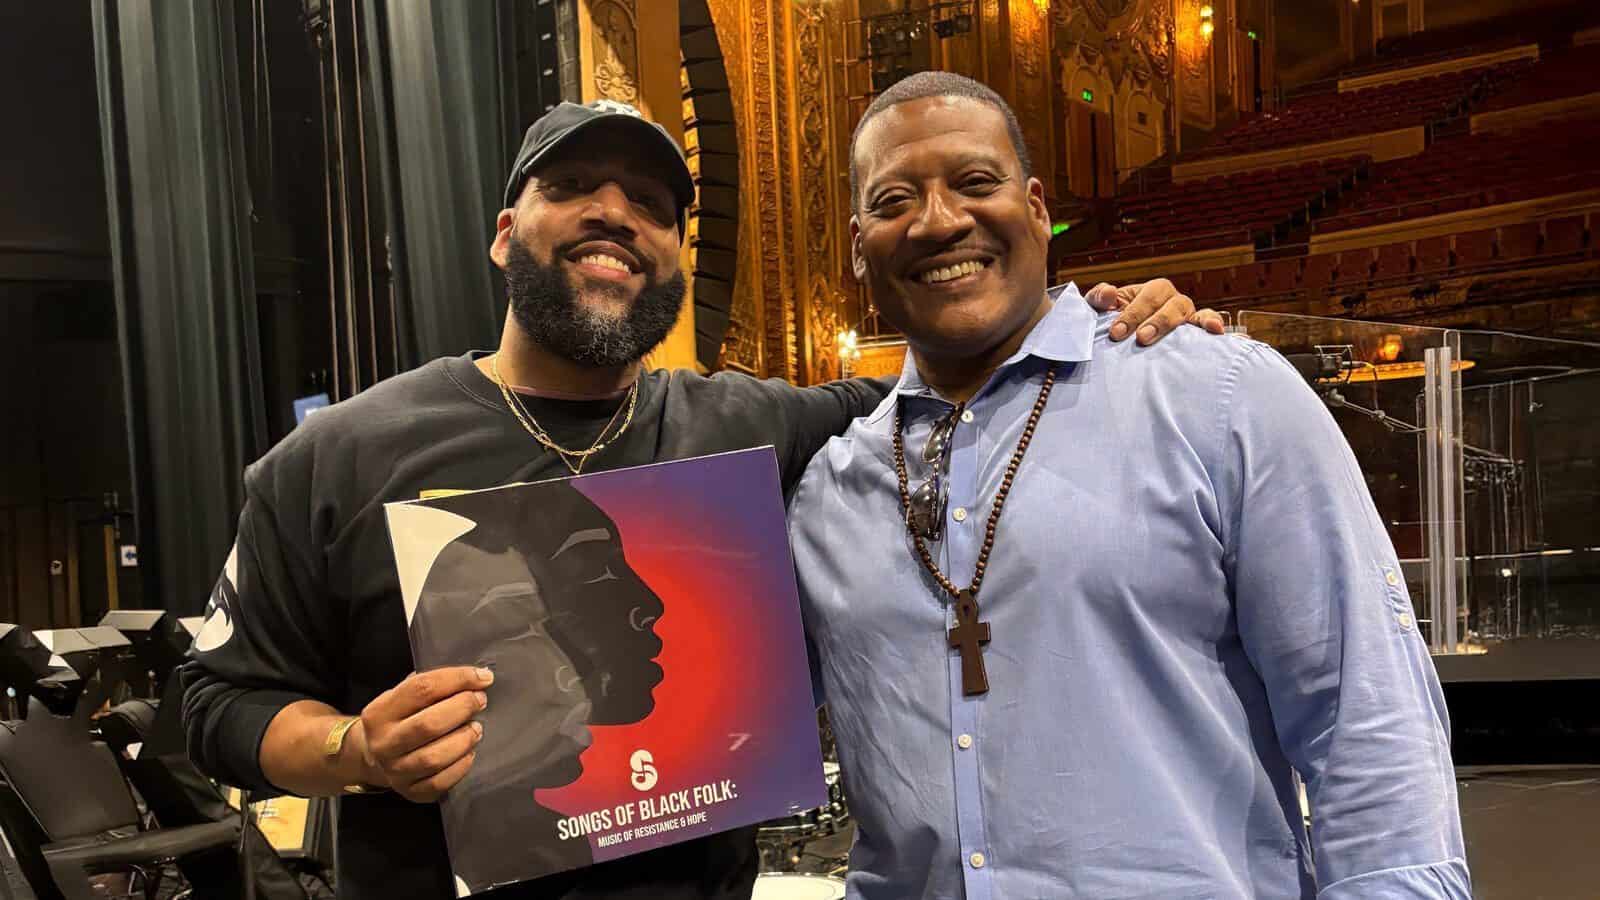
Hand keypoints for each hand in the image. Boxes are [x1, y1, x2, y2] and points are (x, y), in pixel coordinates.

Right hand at [358, 666, 491, 801]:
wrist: (376, 756)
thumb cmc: (401, 720)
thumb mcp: (402, 697)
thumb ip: (431, 686)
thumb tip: (475, 677)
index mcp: (379, 713)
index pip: (421, 689)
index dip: (457, 679)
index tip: (483, 677)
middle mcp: (383, 743)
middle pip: (428, 725)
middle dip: (462, 709)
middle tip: (480, 701)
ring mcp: (395, 771)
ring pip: (434, 758)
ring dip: (464, 739)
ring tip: (476, 728)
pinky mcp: (410, 792)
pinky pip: (440, 782)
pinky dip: (461, 766)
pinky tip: (469, 752)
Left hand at [1084, 278, 1226, 344]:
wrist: (1129, 345)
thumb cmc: (1116, 324)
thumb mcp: (1101, 311)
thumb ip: (1098, 298)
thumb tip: (1109, 292)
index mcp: (1152, 291)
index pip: (1145, 297)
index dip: (1131, 314)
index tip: (1116, 333)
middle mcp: (1172, 300)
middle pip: (1169, 304)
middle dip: (1156, 321)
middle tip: (1142, 338)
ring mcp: (1187, 315)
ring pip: (1189, 313)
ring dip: (1177, 326)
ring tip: (1176, 337)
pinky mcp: (1197, 332)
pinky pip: (1208, 323)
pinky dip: (1214, 323)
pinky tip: (1217, 331)